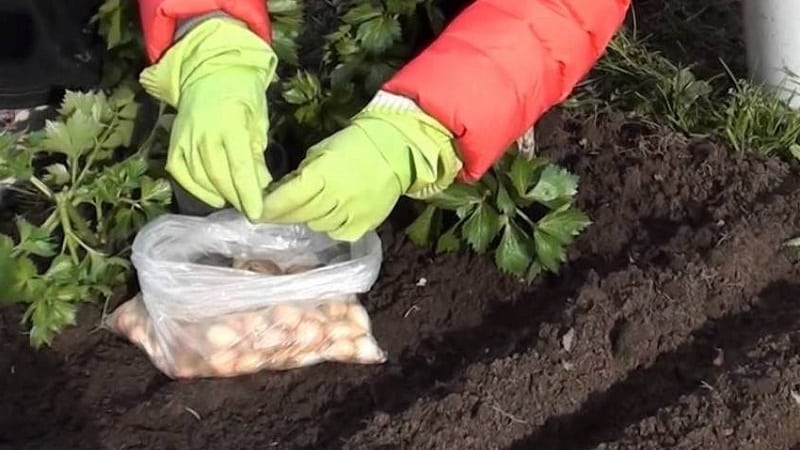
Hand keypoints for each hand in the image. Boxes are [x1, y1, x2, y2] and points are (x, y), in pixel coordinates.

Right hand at [139, 18, 276, 219]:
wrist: (209, 72)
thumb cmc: (242, 95)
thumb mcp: (258, 121)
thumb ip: (257, 153)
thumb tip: (262, 185)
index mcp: (230, 124)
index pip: (239, 167)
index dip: (248, 193)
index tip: (257, 213)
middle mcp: (203, 132)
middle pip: (219, 176)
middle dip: (237, 198)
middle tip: (251, 209)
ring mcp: (185, 138)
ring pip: (201, 178)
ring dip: (220, 195)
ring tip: (237, 202)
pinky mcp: (174, 143)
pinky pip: (181, 173)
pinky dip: (197, 189)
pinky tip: (214, 197)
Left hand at [260, 92, 462, 240]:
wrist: (395, 151)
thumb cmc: (353, 145)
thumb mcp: (320, 152)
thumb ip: (301, 175)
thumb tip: (280, 193)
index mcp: (323, 175)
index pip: (288, 198)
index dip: (270, 207)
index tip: (255, 210)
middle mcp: (336, 198)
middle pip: (299, 215)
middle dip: (282, 215)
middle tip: (271, 212)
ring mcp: (351, 215)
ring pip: (316, 226)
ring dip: (306, 218)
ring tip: (305, 207)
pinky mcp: (363, 226)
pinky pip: (336, 233)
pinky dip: (328, 226)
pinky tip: (328, 215)